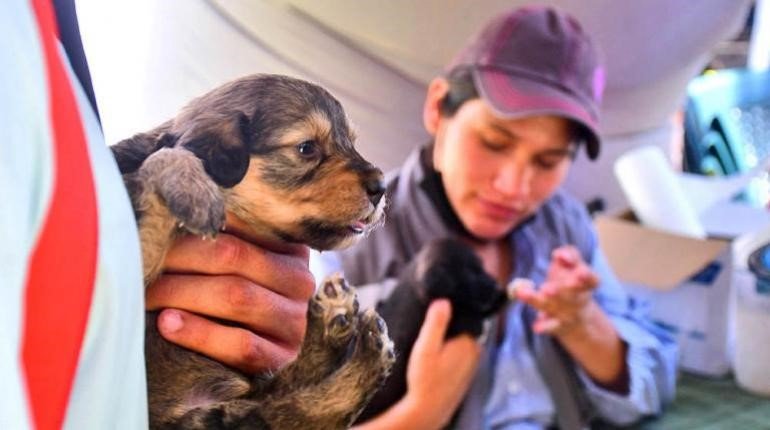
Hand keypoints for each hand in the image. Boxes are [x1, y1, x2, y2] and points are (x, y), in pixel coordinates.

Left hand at [145, 216, 314, 373]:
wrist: (247, 360)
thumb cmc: (228, 300)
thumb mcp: (233, 264)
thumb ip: (215, 237)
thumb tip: (169, 201)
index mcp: (289, 248)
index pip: (240, 225)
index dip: (195, 224)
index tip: (157, 225)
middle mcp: (299, 281)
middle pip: (234, 257)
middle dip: (179, 257)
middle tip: (142, 262)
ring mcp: (294, 322)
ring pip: (236, 297)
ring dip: (182, 293)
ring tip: (147, 294)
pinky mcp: (280, 359)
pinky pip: (241, 344)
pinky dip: (199, 333)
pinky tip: (167, 324)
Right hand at [402, 299, 481, 428]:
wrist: (429, 410)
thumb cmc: (425, 379)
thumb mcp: (426, 347)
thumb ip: (435, 323)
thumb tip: (443, 300)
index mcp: (469, 341)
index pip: (464, 315)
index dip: (450, 310)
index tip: (435, 309)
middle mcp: (476, 351)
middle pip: (463, 327)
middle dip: (449, 324)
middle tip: (429, 325)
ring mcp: (473, 363)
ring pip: (461, 341)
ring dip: (450, 338)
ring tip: (431, 340)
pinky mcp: (466, 373)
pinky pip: (460, 354)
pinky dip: (450, 351)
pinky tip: (437, 357)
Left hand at [515, 246, 599, 336]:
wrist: (578, 317)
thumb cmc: (570, 281)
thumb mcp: (573, 266)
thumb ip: (569, 254)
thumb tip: (560, 254)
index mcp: (586, 284)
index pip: (591, 280)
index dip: (586, 276)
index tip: (579, 271)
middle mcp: (579, 299)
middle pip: (573, 296)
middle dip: (563, 291)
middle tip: (549, 288)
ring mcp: (568, 313)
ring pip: (555, 307)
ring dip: (544, 301)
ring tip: (532, 294)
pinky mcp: (557, 325)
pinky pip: (551, 326)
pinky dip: (544, 326)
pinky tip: (536, 327)